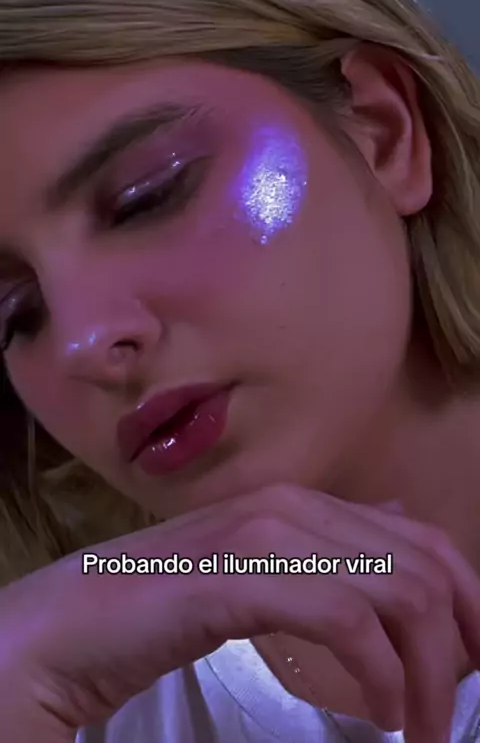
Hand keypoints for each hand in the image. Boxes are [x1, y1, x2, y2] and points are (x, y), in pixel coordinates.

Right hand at [1, 483, 478, 742]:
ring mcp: (265, 537)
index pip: (423, 539)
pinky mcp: (239, 580)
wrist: (73, 622)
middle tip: (457, 707)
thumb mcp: (261, 566)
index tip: (474, 661)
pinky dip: (381, 677)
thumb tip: (394, 525)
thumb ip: (327, 546)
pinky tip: (380, 715)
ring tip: (423, 729)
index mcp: (303, 504)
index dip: (467, 599)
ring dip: (428, 674)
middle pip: (423, 565)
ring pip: (397, 593)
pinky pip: (345, 623)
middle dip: (460, 641)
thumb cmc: (168, 605)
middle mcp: (293, 507)